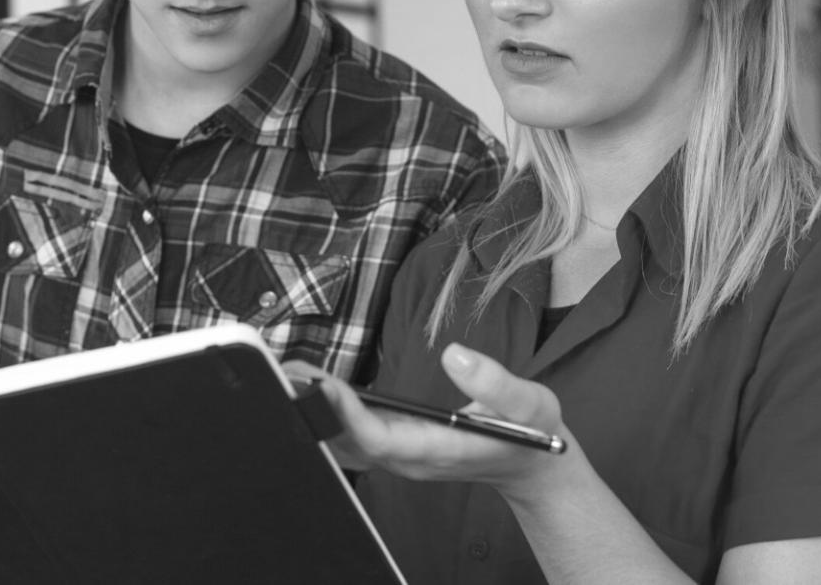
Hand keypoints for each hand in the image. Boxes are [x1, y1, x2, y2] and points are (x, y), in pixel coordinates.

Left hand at [311, 344, 575, 494]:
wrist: (534, 466)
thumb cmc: (533, 433)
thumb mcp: (531, 403)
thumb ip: (496, 382)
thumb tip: (455, 355)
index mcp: (438, 450)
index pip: (381, 439)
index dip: (348, 415)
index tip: (324, 384)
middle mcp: (410, 459)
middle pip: (349, 444)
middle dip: (317, 411)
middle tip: (287, 372)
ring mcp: (401, 457)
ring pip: (345, 444)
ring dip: (315, 412)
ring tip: (288, 374)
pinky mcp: (397, 447)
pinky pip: (352, 437)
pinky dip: (328, 414)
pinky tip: (312, 387)